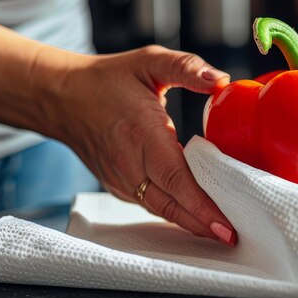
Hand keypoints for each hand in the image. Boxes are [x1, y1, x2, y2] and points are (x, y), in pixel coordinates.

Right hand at [50, 45, 236, 245]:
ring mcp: (119, 178)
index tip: (226, 224)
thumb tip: (222, 81)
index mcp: (141, 133)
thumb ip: (187, 68)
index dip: (201, 206)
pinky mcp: (117, 185)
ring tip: (222, 230)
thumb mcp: (150, 61)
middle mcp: (128, 163)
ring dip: (190, 223)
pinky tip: (196, 215)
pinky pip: (150, 204)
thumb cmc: (109, 79)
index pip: (175, 179)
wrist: (62, 97)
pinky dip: (174, 213)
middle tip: (235, 236)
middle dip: (203, 224)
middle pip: (170, 205)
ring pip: (161, 210)